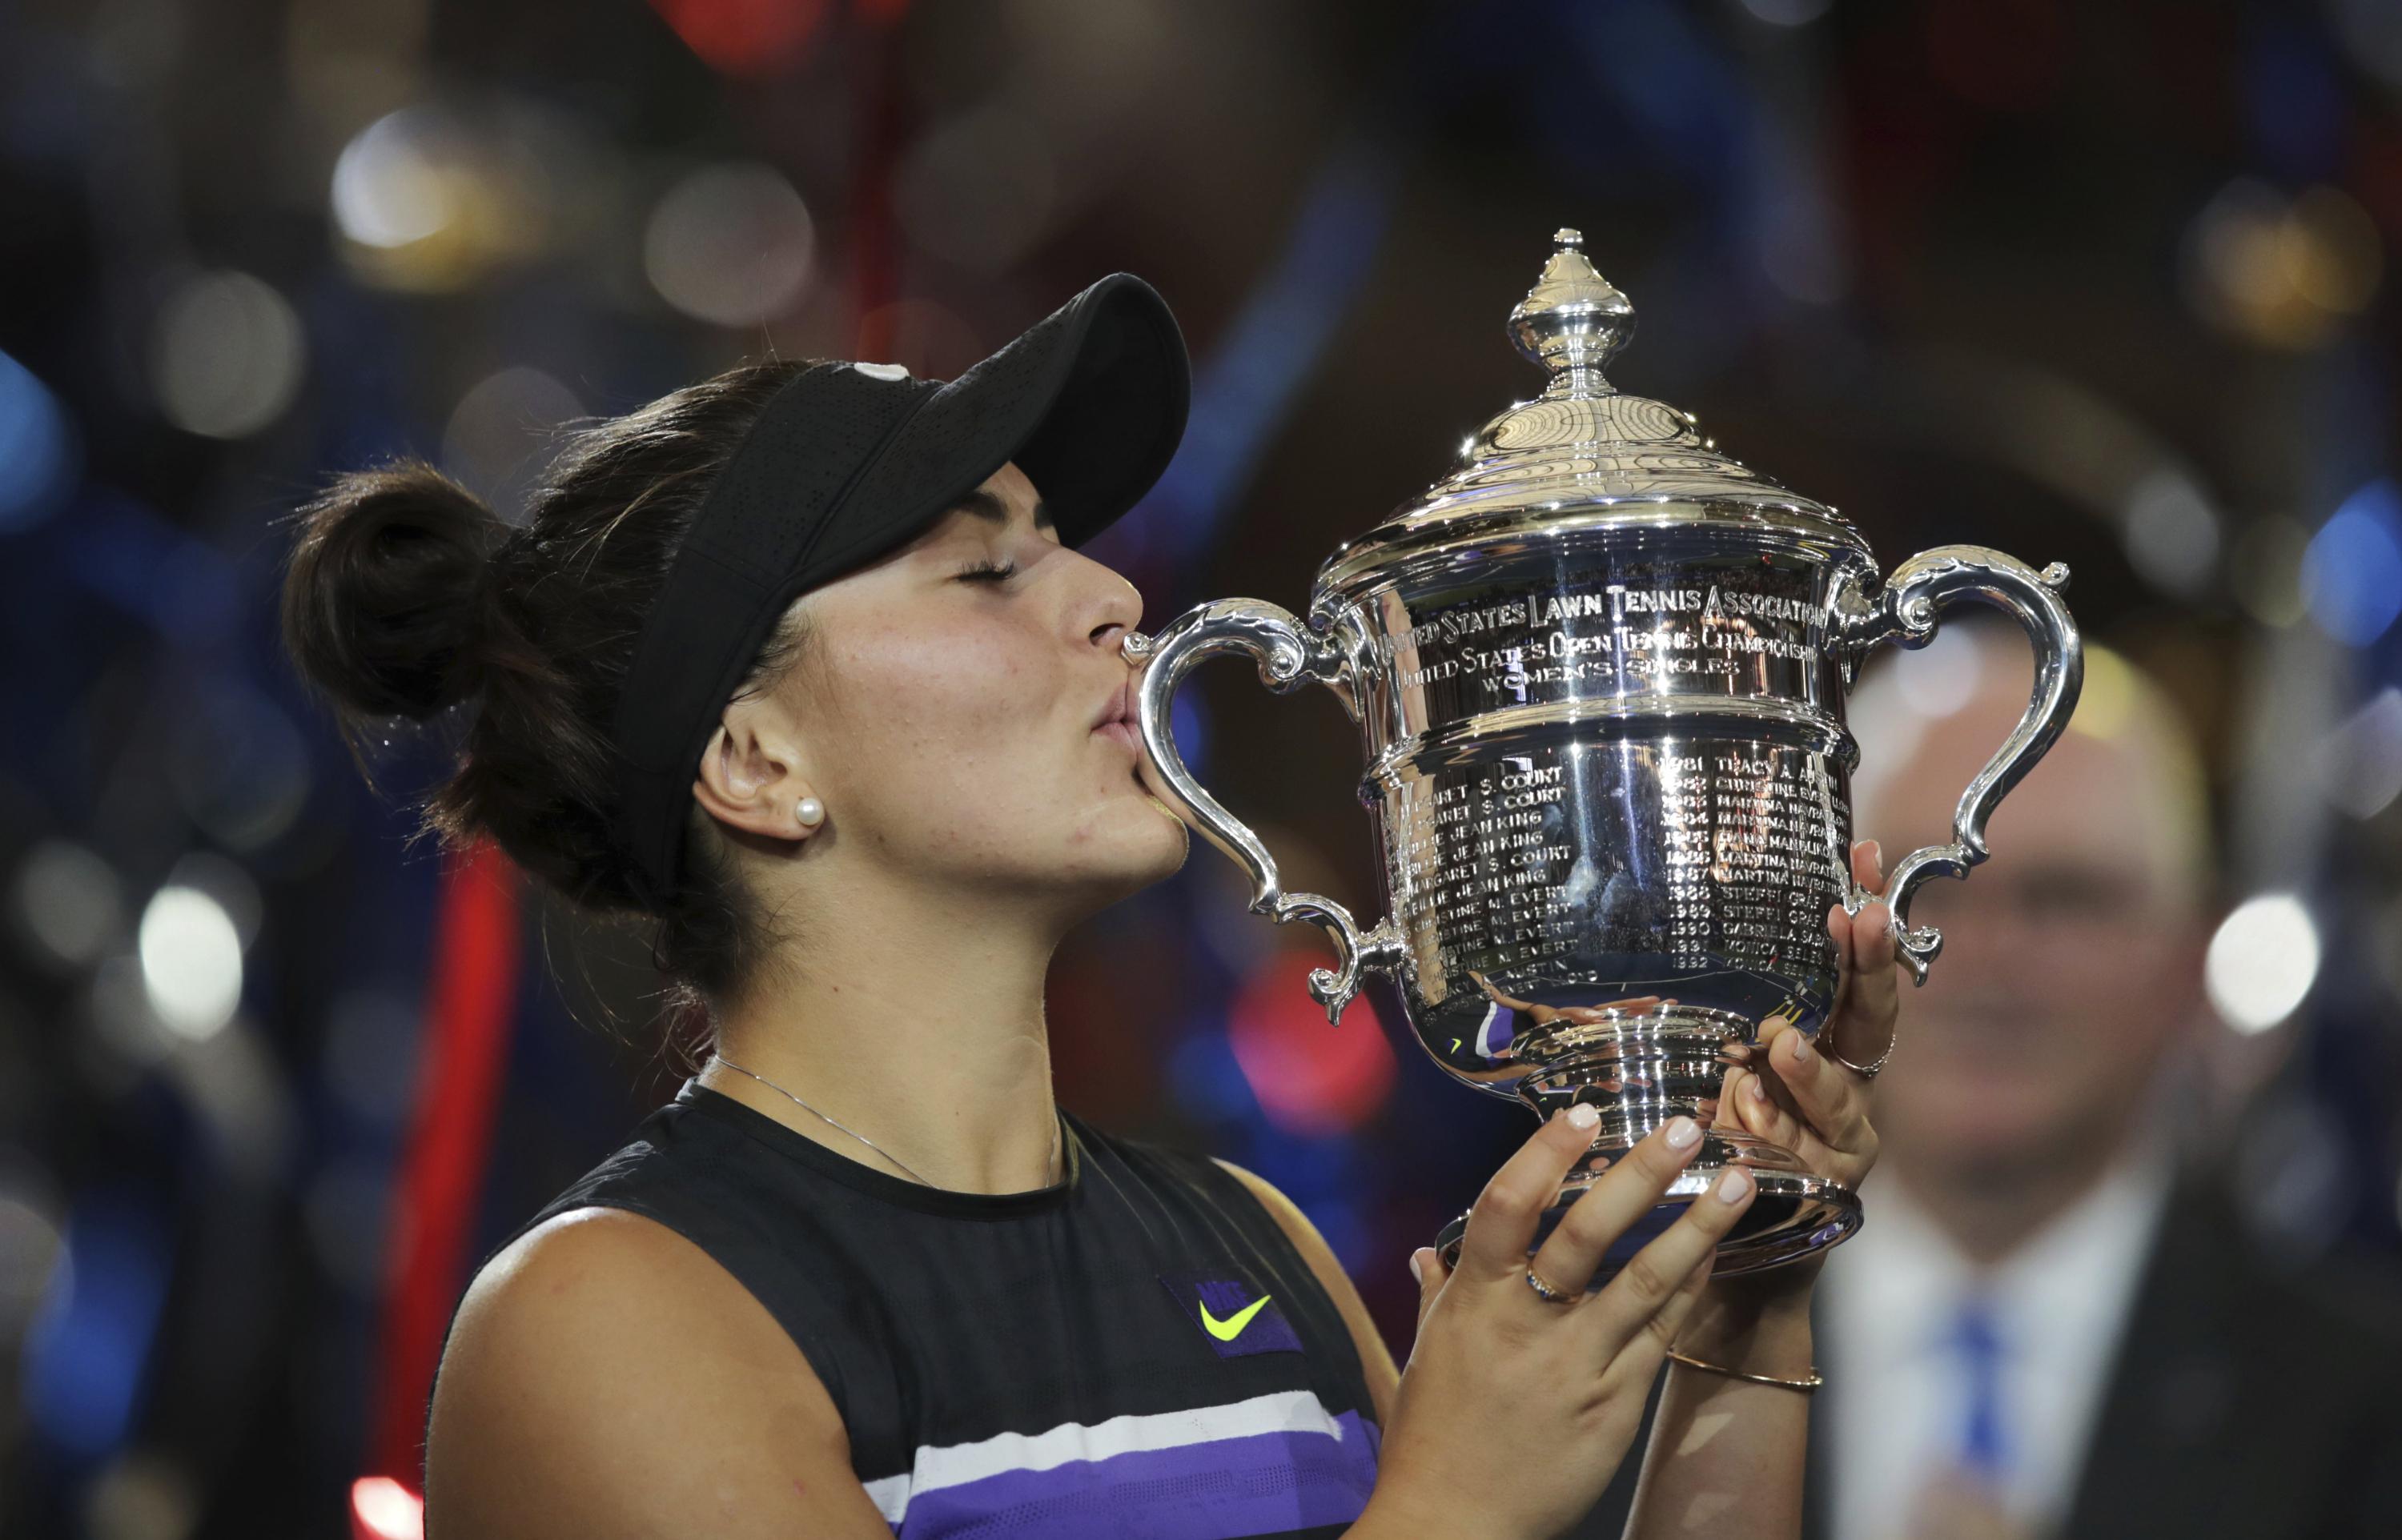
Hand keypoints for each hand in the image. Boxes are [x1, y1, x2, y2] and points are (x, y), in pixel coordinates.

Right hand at [1365, 1108, 1762, 1539]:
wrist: (1453, 1524)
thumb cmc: (1432, 1436)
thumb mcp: (1424, 1355)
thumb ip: (1437, 1296)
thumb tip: (1430, 1253)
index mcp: (1473, 1301)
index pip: (1506, 1207)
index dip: (1545, 1155)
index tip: (1584, 1114)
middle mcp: (1526, 1325)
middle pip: (1587, 1233)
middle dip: (1640, 1173)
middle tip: (1686, 1127)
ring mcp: (1576, 1365)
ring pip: (1645, 1282)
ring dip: (1697, 1226)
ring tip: (1738, 1181)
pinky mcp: (1615, 1404)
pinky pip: (1660, 1335)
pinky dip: (1688, 1290)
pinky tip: (1716, 1254)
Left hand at [1692, 837, 1894, 1319]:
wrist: (1711, 1243)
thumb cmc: (1703, 1134)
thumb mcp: (1695, 1057)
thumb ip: (1691, 1008)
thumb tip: (1627, 925)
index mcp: (1821, 1041)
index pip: (1851, 969)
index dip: (1862, 920)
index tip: (1861, 860)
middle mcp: (1844, 1084)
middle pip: (1869, 1021)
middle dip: (1868, 968)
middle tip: (1860, 919)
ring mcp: (1839, 1140)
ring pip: (1840, 1098)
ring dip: (1811, 1071)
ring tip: (1783, 1046)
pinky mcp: (1823, 1192)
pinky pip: (1806, 1158)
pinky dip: (1778, 1136)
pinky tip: (1749, 1111)